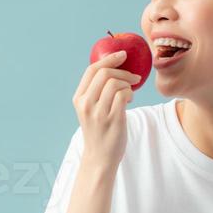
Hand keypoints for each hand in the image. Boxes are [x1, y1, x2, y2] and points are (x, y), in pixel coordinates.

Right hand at [72, 50, 140, 167]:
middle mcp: (86, 104)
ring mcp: (98, 112)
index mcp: (79, 98)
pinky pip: (124, 95)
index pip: (92, 70)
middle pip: (104, 73)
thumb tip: (114, 69)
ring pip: (115, 83)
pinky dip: (130, 94)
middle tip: (134, 77)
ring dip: (128, 84)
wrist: (100, 157)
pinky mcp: (112, 119)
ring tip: (130, 93)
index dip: (108, 59)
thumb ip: (96, 91)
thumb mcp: (90, 110)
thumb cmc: (99, 131)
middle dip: (122, 71)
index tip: (123, 54)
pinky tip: (130, 100)